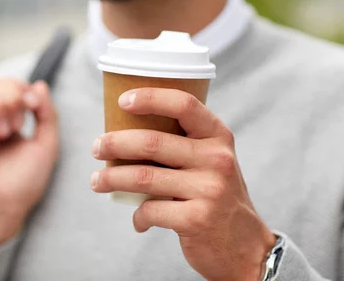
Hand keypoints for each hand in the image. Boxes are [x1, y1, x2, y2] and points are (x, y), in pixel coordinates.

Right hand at [0, 79, 57, 256]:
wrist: (0, 211)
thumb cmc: (23, 184)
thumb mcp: (45, 147)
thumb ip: (47, 115)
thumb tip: (40, 85)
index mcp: (8, 121)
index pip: (10, 88)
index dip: (21, 89)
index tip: (32, 104)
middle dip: (9, 98)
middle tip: (16, 126)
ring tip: (1, 130)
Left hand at [90, 88, 275, 280]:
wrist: (246, 246)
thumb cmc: (216, 195)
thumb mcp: (211, 161)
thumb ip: (183, 143)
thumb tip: (125, 130)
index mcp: (218, 136)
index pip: (184, 104)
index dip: (150, 98)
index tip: (123, 100)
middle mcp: (216, 159)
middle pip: (151, 142)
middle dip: (114, 143)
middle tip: (96, 148)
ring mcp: (208, 190)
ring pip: (143, 177)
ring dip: (111, 178)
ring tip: (96, 181)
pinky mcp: (197, 219)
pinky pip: (150, 210)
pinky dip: (137, 216)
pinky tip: (138, 220)